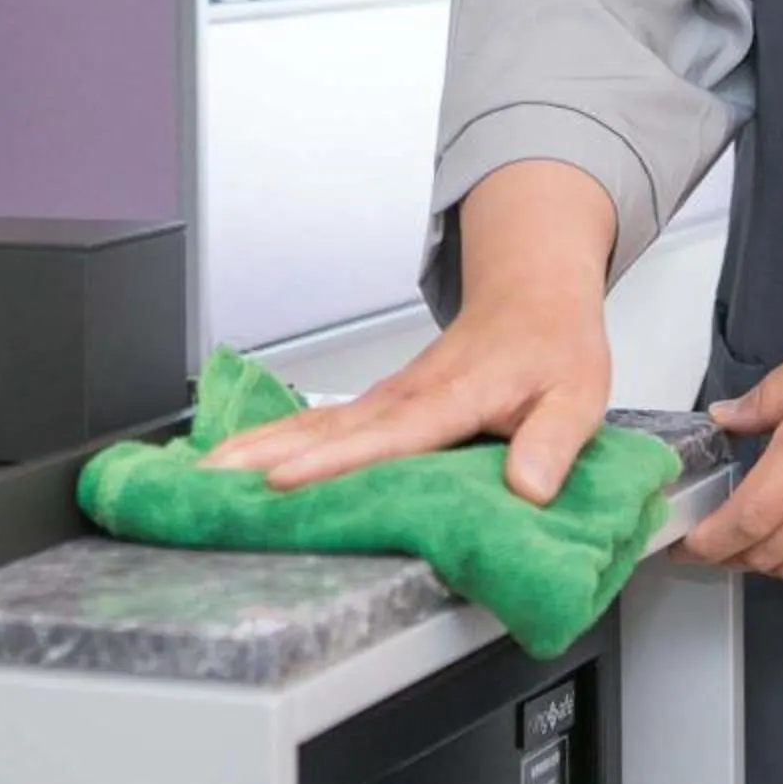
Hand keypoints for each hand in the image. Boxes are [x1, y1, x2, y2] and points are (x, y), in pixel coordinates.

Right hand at [195, 290, 611, 502]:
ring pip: (313, 422)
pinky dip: (275, 441)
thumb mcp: (578, 395)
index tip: (283, 482)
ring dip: (257, 447)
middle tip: (210, 483)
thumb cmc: (552, 346)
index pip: (386, 435)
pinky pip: (320, 423)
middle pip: (326, 427)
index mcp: (452, 396)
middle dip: (264, 456)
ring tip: (205, 475)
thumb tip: (527, 488)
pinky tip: (240, 460)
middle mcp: (408, 394)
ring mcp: (388, 397)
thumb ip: (552, 442)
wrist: (533, 295)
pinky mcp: (380, 405)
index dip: (332, 462)